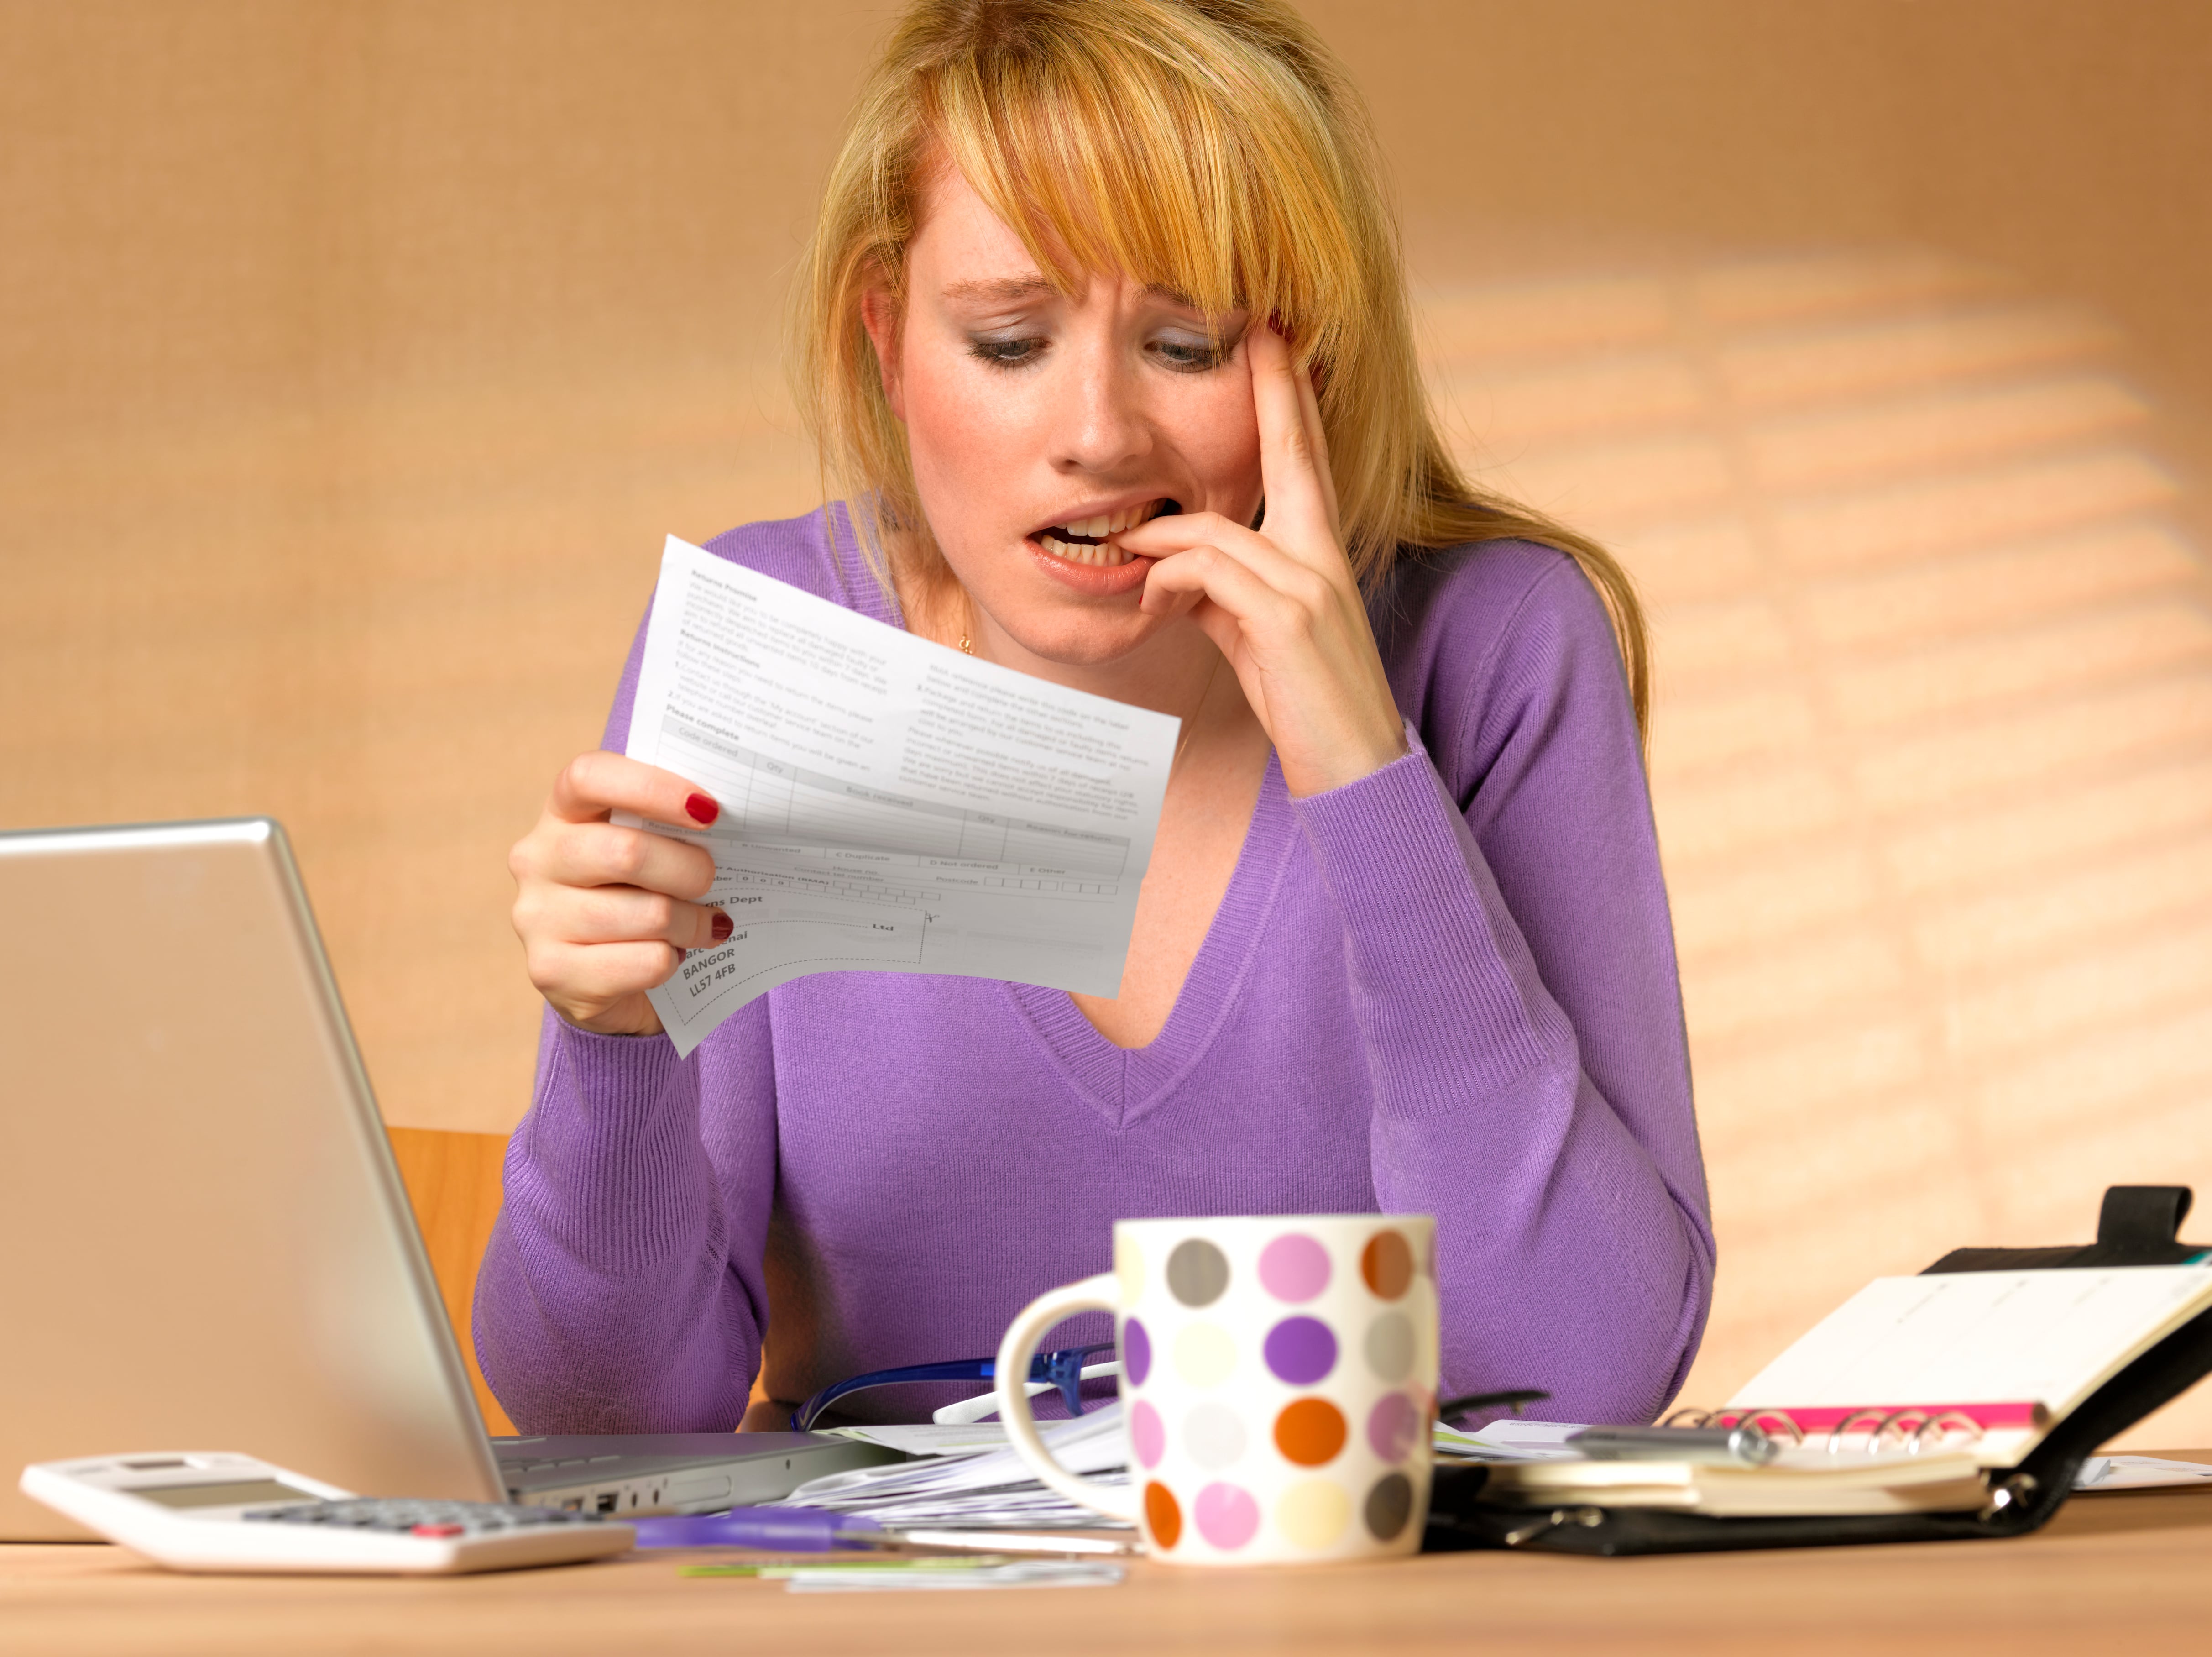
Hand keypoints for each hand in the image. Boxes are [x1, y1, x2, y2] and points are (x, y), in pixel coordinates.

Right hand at [508, 751, 727, 1036]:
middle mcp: (538, 860)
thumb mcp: (647, 851)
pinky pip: (646, 961)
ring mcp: (538, 918)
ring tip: (706, 925)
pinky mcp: (552, 971)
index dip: (652, 787)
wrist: (607, 987)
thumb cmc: (638, 898)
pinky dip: (675, 961)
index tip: (707, 809)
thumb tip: (722, 817)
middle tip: (711, 880)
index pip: (588, 777)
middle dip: (690, 869)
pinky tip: (674, 957)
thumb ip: (670, 826)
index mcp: (561, 814)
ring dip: (693, 922)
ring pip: (648, 913)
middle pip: (626, 851)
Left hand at [1119, 326, 1405, 796]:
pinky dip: (1168, 580)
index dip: (1292, 398)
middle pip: (1293, 453)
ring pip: (1216, 529)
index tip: (1278, 342)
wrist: (1355, 767)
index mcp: (1322, 553)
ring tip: (1129, 565)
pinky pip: (1208, 572)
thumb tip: (1170, 574)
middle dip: (1274, 388)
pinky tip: (1152, 604)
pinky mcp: (1287, 618)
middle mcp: (1324, 555)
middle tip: (1260, 327)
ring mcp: (1310, 583)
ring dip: (1160, 541)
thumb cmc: (1306, 704)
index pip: (1307, 459)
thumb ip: (1220, 594)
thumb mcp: (1254, 637)